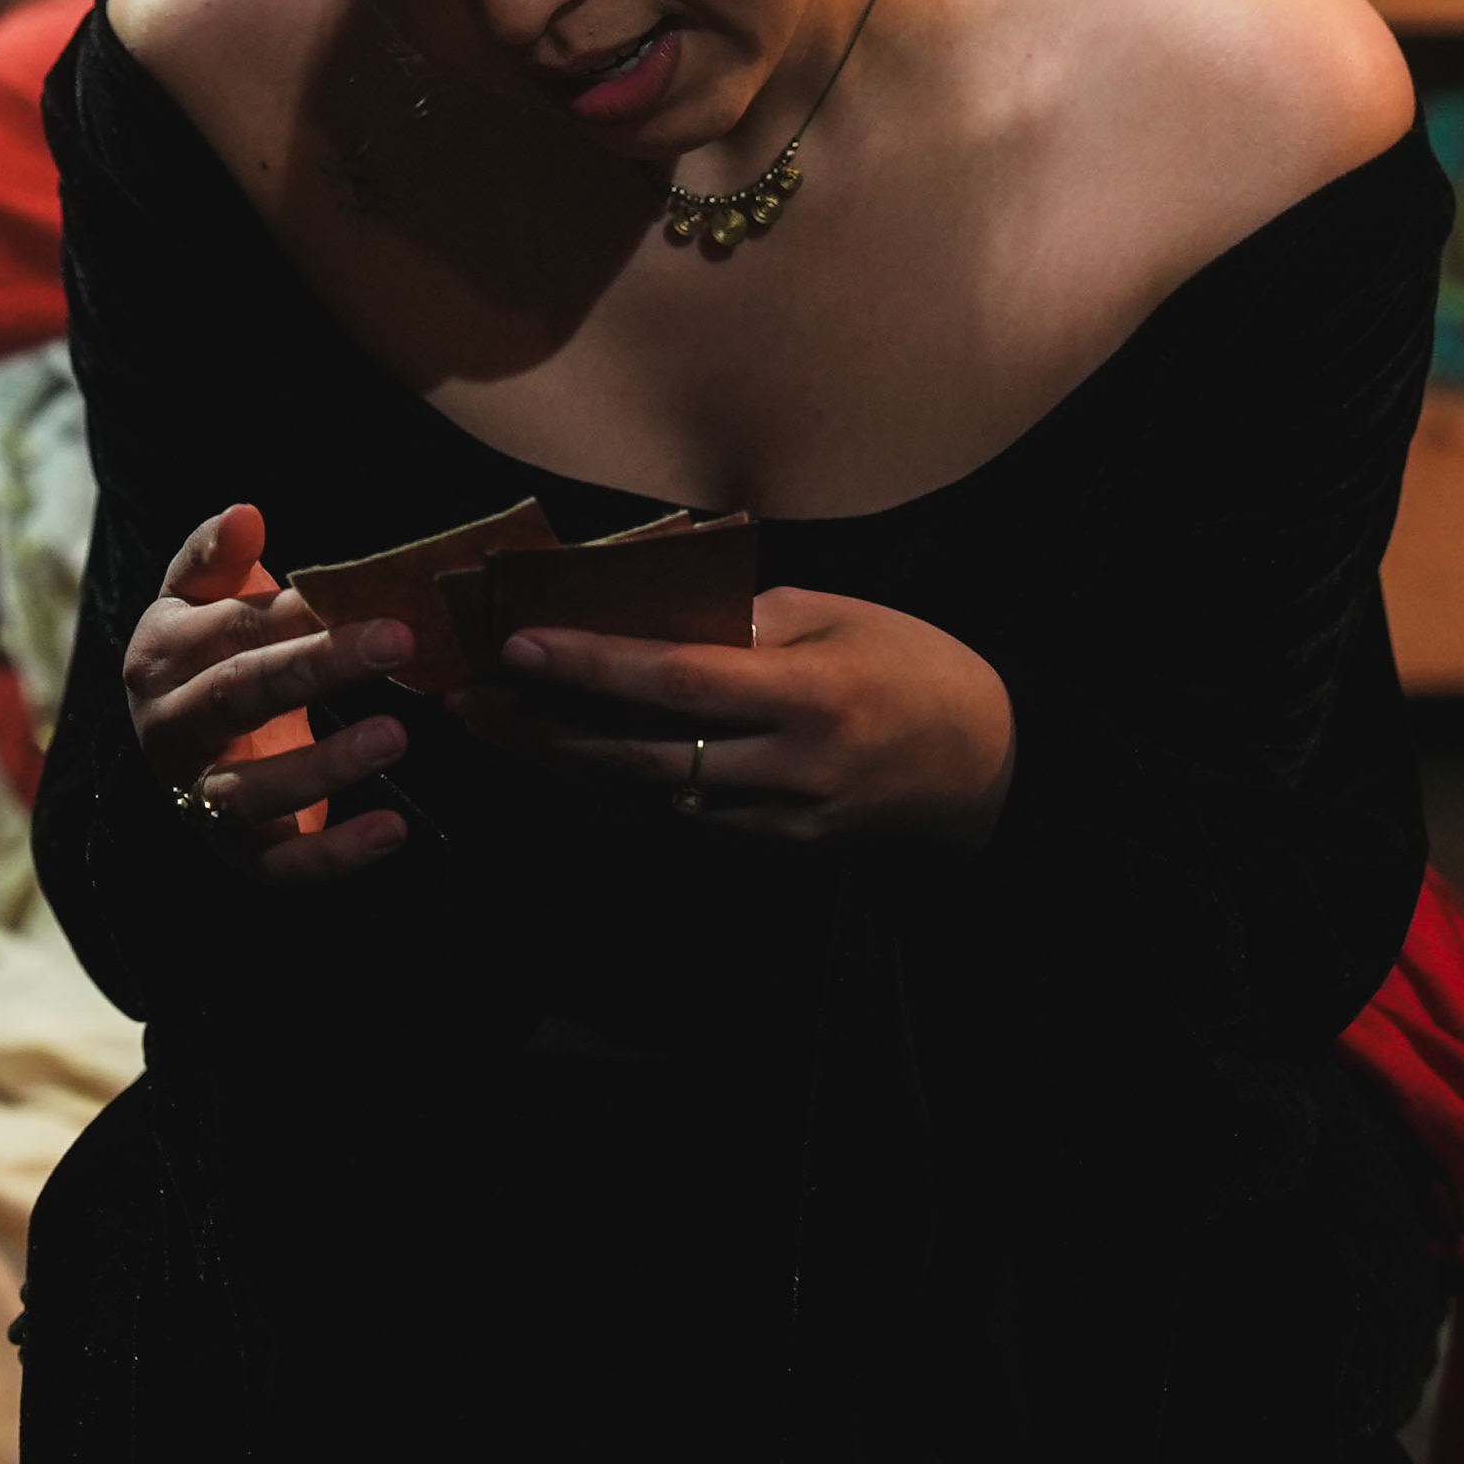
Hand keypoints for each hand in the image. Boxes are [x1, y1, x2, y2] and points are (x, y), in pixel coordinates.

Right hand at [123, 503, 416, 886]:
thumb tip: (245, 513)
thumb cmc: (212, 649)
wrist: (188, 740)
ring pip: (252, 792)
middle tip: (401, 641)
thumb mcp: (203, 596)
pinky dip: (336, 855)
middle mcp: (170, 730)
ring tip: (396, 734)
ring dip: (326, 766)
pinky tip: (392, 830)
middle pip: (240, 697)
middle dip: (320, 668)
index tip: (366, 592)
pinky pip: (282, 867)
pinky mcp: (240, 853)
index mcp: (160, 657)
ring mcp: (200, 799)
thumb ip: (219, 555)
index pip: (230, 630)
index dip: (295, 613)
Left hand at [458, 586, 1014, 848]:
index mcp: (809, 694)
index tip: (517, 642)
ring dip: (570, 765)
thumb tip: (644, 613)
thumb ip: (740, 620)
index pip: (678, 680)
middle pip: (646, 754)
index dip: (592, 664)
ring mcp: (785, 821)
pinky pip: (686, 818)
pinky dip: (623, 790)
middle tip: (472, 703)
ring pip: (654, 795)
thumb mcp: (834, 614)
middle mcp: (791, 767)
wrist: (992, 765)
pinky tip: (569, 764)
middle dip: (549, 730)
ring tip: (498, 730)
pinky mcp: (782, 850)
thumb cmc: (911, 662)